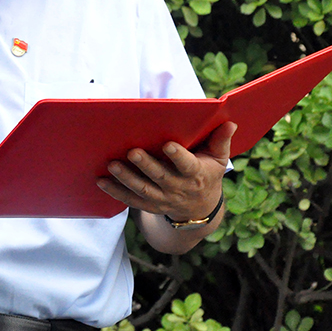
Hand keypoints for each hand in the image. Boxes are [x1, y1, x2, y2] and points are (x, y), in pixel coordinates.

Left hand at [97, 121, 235, 221]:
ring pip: (143, 190)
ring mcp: (163, 199)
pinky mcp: (150, 205)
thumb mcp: (218, 159)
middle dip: (146, 165)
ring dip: (126, 178)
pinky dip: (116, 192)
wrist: (201, 208)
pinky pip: (131, 200)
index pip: (188, 166)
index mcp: (196, 175)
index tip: (168, 144)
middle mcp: (178, 189)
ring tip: (112, 165)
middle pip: (160, 178)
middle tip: (132, 151)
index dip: (178, 156)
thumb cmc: (207, 173)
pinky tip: (101, 181)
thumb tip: (230, 122)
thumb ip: (221, 140)